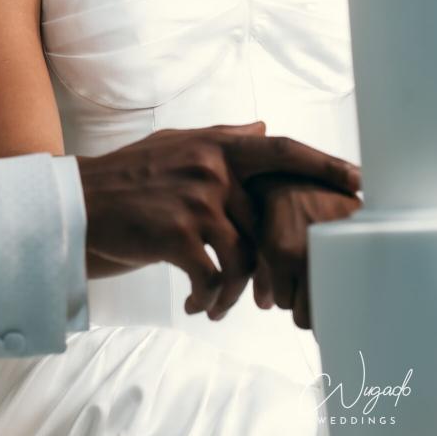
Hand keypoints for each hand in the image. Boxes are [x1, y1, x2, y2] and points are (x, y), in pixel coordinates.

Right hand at [78, 124, 359, 322]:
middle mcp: (211, 168)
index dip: (325, 164)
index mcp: (215, 146)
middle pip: (266, 224)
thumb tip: (263, 128)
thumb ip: (221, 137)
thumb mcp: (174, 143)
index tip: (360, 182)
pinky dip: (210, 300)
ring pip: (244, 258)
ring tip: (219, 305)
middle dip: (270, 265)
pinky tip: (197, 307)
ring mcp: (195, 200)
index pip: (282, 151)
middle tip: (267, 292)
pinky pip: (213, 278)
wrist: (76, 204)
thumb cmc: (126, 175)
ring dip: (235, 292)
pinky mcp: (177, 234)